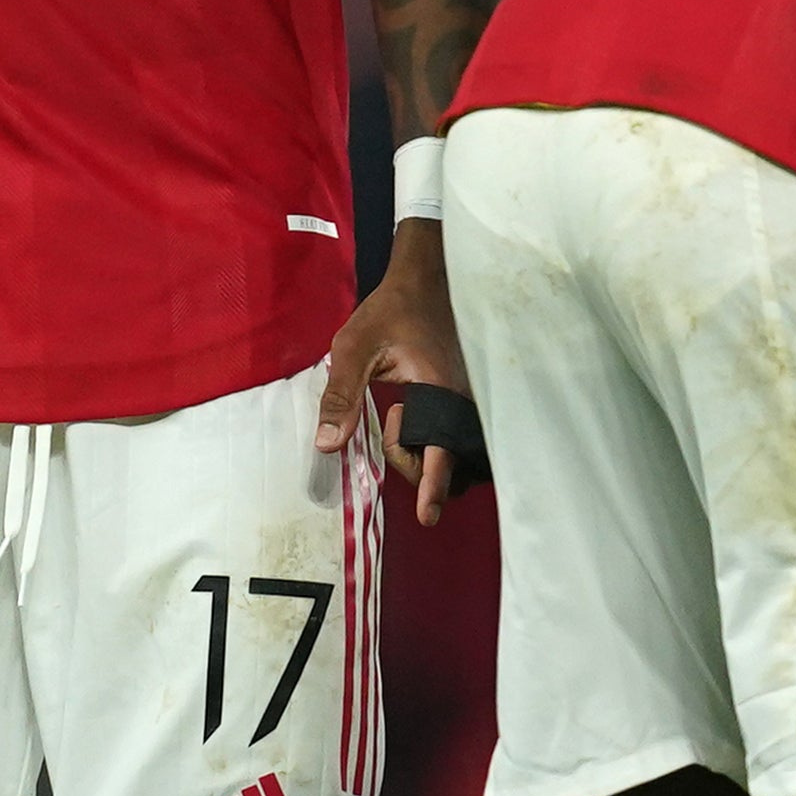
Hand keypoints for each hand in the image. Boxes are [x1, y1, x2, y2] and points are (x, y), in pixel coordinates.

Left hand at [320, 230, 472, 523]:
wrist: (427, 278)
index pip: (442, 451)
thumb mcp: (354, 347)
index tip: (427, 517)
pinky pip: (453, 434)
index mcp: (441, 391)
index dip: (434, 486)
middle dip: (415, 462)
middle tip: (389, 422)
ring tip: (398, 415)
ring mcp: (469, 398)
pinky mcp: (465, 395)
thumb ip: (340, 396)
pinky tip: (410, 415)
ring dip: (422, 450)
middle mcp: (464, 400)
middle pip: (447, 461)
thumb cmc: (391, 309)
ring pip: (452, 451)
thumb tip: (326, 446)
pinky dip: (432, 440)